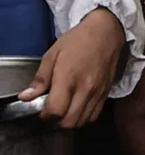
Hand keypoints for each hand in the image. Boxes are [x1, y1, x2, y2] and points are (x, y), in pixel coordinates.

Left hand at [20, 8, 122, 127]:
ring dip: (71, 119)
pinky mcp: (107, 93)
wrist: (106, 32)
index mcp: (68, 78)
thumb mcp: (52, 55)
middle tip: (53, 109)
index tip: (42, 108)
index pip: (55, 111)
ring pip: (83, 121)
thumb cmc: (78, 40)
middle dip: (58, 120)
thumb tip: (27, 96)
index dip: (45, 115)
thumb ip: (40, 79)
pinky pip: (95, 115)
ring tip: (66, 107)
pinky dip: (84, 116)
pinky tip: (78, 106)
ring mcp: (98, 92)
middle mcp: (85, 89)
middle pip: (69, 121)